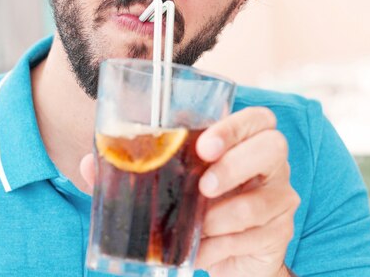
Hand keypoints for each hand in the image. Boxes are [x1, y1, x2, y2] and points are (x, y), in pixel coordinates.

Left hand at [79, 107, 299, 276]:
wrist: (227, 251)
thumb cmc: (195, 203)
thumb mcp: (168, 183)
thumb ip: (133, 171)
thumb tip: (90, 163)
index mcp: (244, 140)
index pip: (257, 118)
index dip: (235, 126)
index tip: (202, 145)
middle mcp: (269, 163)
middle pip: (273, 147)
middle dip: (235, 166)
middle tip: (203, 186)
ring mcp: (279, 197)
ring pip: (263, 200)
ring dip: (223, 217)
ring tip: (197, 227)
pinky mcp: (279, 231)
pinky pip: (256, 236)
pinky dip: (223, 246)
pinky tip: (204, 249)